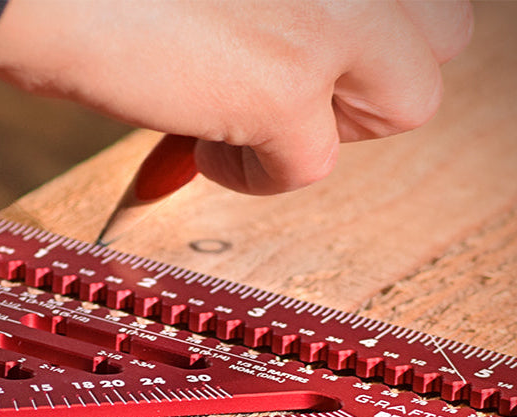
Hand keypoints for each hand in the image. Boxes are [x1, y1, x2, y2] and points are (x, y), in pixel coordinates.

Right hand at [0, 0, 472, 194]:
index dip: (365, 36)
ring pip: (413, 102)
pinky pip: (311, 169)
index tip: (300, 61)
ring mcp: (331, 13)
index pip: (417, 1)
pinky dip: (254, 175)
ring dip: (333, 128)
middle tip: (293, 84)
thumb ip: (269, 10)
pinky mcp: (285, 82)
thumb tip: (276, 83)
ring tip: (253, 118)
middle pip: (445, 39)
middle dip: (372, 79)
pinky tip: (194, 143)